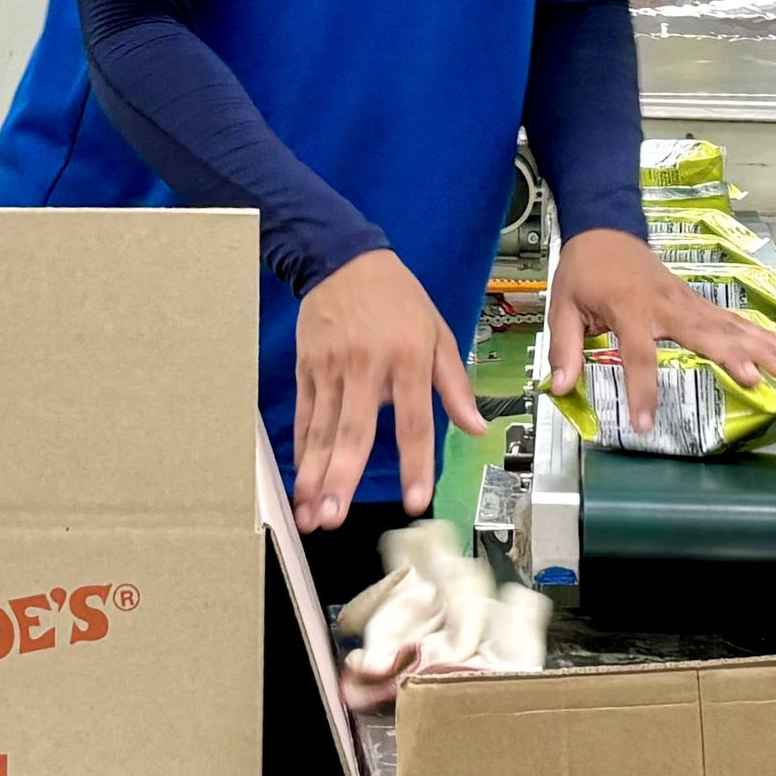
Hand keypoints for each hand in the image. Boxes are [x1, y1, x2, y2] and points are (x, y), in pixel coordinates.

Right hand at [292, 249, 486, 530]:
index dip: (414, 463)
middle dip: (342, 477)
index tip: (416, 499)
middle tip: (334, 516)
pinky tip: (300, 481)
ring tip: (311, 512)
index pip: (413, 421)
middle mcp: (367, 366)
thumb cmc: (397, 298)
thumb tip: (475, 428)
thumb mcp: (438, 333)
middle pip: (354, 431)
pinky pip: (305, 417)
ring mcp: (331, 368)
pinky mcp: (307, 368)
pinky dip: (302, 451)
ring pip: (322, 430)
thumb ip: (454, 385)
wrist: (344, 259)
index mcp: (407, 358)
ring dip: (314, 475)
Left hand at [546, 229, 775, 434]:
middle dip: (734, 359)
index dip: (643, 392)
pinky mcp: (693, 300)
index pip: (640, 356)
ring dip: (758, 346)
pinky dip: (755, 333)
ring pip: (726, 325)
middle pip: (704, 335)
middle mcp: (665, 305)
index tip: (644, 424)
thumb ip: (564, 349)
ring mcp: (684, 300)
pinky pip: (727, 318)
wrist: (604, 229)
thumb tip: (560, 389)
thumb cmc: (583, 271)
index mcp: (630, 309)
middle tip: (759, 382)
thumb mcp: (562, 307)